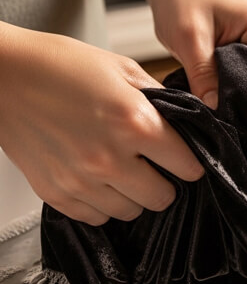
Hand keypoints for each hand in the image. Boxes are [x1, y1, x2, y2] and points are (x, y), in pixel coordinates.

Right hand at [0, 25, 204, 225]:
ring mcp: (81, 180)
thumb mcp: (123, 69)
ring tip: (124, 170)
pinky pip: (97, 217)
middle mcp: (110, 158)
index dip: (191, 162)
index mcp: (135, 123)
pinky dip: (103, 203)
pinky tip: (99, 179)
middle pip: (163, 197)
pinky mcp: (56, 193)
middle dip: (166, 182)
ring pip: (132, 212)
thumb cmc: (59, 65)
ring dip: (134, 195)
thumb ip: (161, 100)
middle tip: (155, 166)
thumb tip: (189, 121)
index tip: (185, 159)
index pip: (188, 166)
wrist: (2, 74)